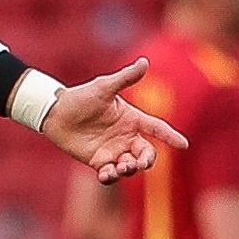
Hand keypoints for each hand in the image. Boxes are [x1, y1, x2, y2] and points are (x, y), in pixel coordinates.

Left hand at [41, 59, 188, 185]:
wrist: (54, 113)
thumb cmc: (80, 97)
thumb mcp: (104, 87)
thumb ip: (125, 78)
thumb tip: (144, 61)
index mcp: (132, 119)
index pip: (157, 128)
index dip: (170, 136)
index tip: (183, 145)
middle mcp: (126, 136)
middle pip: (146, 153)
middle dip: (147, 160)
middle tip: (139, 163)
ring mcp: (113, 150)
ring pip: (130, 166)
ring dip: (130, 169)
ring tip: (121, 167)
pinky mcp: (98, 161)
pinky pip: (110, 174)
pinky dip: (111, 177)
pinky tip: (107, 174)